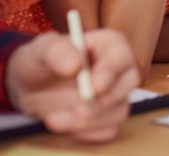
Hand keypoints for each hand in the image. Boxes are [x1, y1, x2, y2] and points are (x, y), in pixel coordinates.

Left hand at [6, 30, 140, 141]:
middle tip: (78, 110)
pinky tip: (63, 123)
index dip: (111, 71)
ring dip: (89, 121)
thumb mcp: (40, 50)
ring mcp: (114, 94)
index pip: (121, 54)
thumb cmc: (40, 61)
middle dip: (105, 100)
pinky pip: (107, 130)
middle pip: (130, 82)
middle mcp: (118, 69)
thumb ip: (57, 52)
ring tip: (53, 119)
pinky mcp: (106, 117)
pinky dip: (86, 133)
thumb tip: (75, 65)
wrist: (30, 87)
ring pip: (119, 111)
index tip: (95, 87)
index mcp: (108, 45)